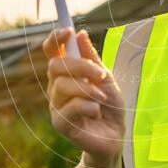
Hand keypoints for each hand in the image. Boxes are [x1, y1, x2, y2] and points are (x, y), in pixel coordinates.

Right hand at [43, 28, 125, 161]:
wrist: (116, 136)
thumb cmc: (110, 106)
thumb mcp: (105, 77)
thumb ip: (91, 58)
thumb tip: (80, 34)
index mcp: (66, 74)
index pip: (51, 52)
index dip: (55, 39)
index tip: (68, 31)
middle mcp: (56, 88)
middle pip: (55, 65)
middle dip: (80, 66)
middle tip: (100, 74)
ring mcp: (56, 106)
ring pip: (62, 85)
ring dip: (88, 89)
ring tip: (101, 98)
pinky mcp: (60, 124)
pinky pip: (72, 107)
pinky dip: (90, 107)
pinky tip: (96, 113)